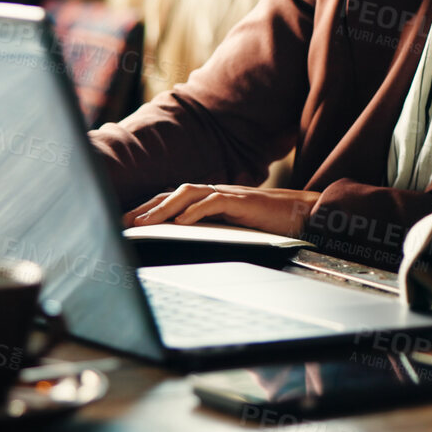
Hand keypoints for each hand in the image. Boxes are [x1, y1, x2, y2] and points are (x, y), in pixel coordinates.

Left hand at [123, 184, 321, 237]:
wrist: (308, 213)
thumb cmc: (274, 223)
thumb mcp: (237, 227)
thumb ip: (215, 228)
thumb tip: (185, 238)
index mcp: (215, 199)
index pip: (175, 199)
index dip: (150, 208)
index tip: (126, 222)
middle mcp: (219, 192)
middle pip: (174, 193)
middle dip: (146, 207)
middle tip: (122, 223)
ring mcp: (231, 195)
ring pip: (189, 193)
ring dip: (163, 208)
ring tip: (144, 223)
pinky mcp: (244, 201)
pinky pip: (215, 202)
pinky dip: (195, 211)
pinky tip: (181, 222)